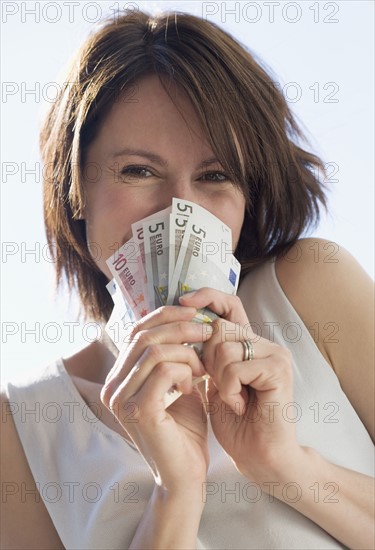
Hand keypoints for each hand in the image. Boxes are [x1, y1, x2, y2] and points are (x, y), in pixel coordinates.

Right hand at [100, 305, 212, 493]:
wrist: (186, 475)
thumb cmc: (184, 430)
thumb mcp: (178, 383)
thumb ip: (174, 355)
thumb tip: (186, 318)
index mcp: (118, 377)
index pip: (137, 331)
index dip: (165, 315)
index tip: (194, 312)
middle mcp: (112, 386)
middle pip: (144, 336)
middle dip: (181, 327)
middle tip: (207, 331)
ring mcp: (121, 399)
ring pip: (154, 351)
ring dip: (187, 353)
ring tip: (203, 368)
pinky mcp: (138, 410)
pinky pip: (164, 370)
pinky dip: (185, 371)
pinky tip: (194, 386)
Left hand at [180, 289, 300, 482]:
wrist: (259, 456)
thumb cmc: (235, 422)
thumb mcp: (214, 380)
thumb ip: (207, 354)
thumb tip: (182, 327)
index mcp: (249, 343)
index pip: (229, 304)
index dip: (206, 296)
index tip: (183, 301)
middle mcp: (264, 343)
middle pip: (219, 327)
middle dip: (207, 359)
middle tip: (220, 385)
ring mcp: (275, 354)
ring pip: (224, 346)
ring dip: (219, 378)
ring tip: (232, 399)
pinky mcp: (278, 369)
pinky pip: (236, 367)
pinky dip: (230, 390)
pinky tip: (239, 406)